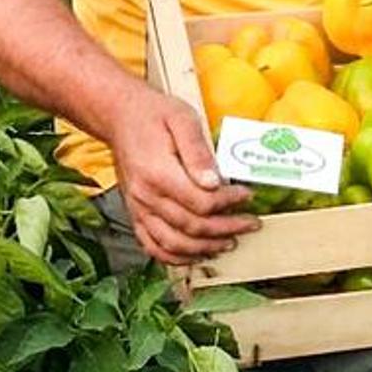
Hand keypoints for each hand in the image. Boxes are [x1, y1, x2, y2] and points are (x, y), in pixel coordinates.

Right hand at [109, 93, 258, 265]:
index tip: (247, 195)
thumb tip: (215, 182)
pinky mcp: (135, 213)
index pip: (201, 202)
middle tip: (250, 224)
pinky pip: (153, 246)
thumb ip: (199, 151)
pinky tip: (196, 254)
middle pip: (192, 227)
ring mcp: (139, 208)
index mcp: (159, 173)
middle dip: (227, 229)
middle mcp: (146, 196)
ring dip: (205, 248)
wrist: (120, 116)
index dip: (229, 203)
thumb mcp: (182, 118)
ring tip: (230, 242)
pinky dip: (176, 257)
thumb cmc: (154, 114)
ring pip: (174, 243)